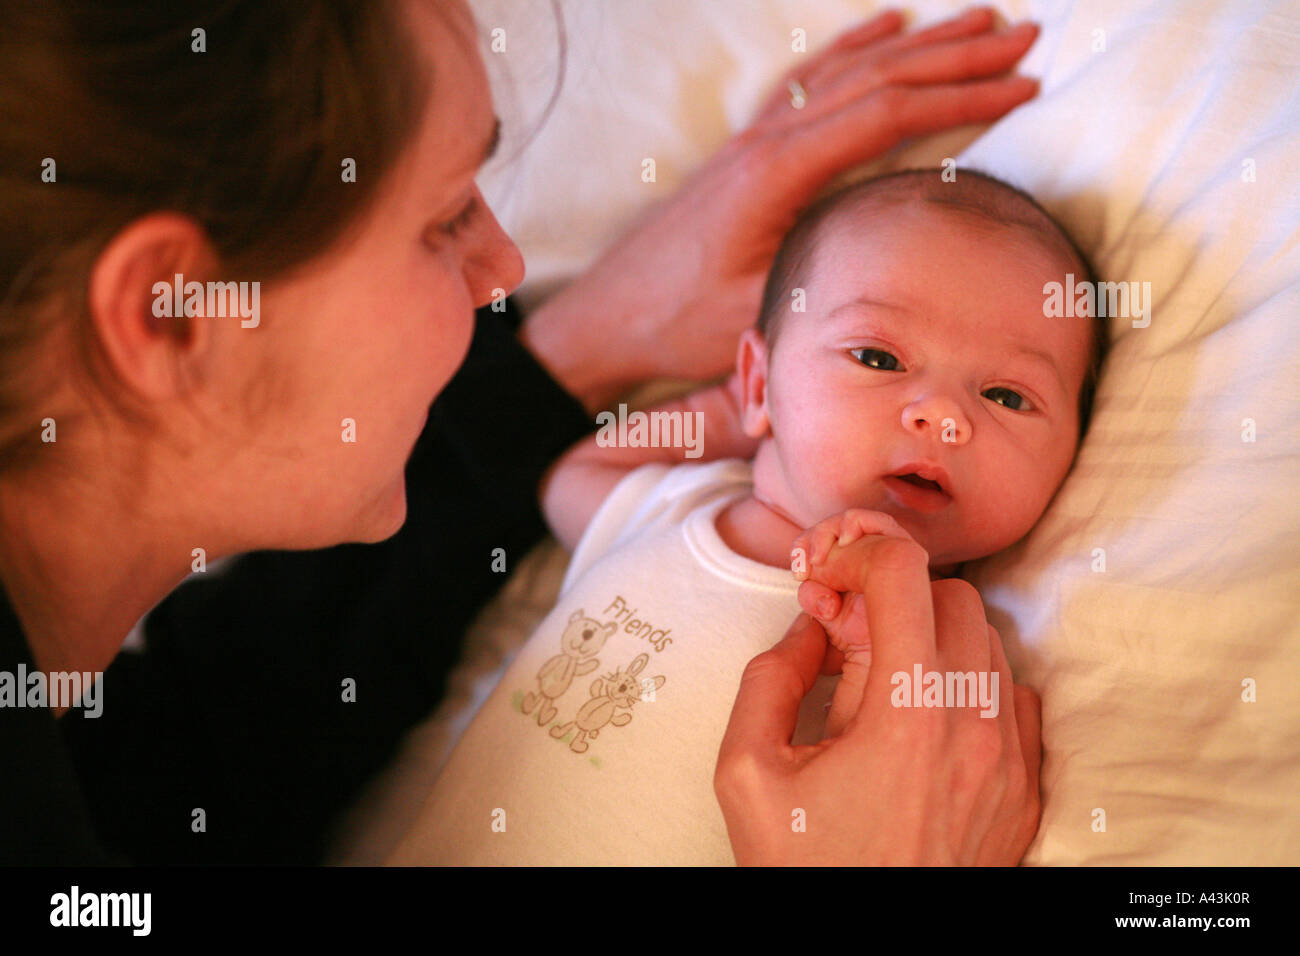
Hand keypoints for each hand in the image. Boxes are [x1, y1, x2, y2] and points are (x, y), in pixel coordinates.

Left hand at [523, 7, 1039, 409]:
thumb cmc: (679, 324)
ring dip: (918, 45)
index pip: (886, 115)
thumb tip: (903, 256)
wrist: (609, 317)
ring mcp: (753, 140)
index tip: (1023, 85)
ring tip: (980, 25)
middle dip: (957, 56)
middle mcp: (766, 141)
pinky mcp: (746, 150)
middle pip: (876, 77)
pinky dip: (853, 50)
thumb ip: (827, 271)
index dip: (961, 98)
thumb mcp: (763, 310)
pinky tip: (886, 27)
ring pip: (846, 71)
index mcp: (777, 174)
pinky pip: (809, 82)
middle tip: (1027, 36)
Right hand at [715, 534, 1042, 864]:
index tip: (825, 581)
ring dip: (929, 635)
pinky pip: (1012, 694)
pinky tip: (921, 714)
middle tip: (844, 633)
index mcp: (905, 713)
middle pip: (951, 594)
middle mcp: (973, 725)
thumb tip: (808, 627)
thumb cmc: (808, 869)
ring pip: (987, 640)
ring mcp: (1010, 757)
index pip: (903, 573)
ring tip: (878, 680)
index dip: (855, 554)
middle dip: (892, 593)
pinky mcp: (1025, 787)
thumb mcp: (748, 772)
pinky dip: (968, 681)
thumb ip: (768, 678)